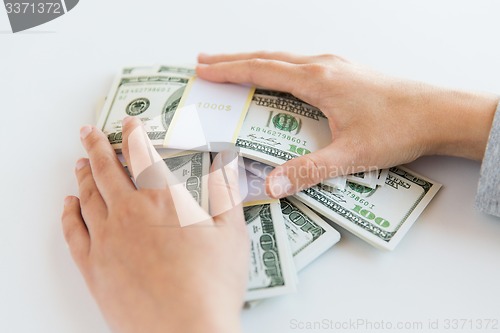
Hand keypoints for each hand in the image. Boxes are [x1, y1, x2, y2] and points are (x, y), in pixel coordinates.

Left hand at [61, 117, 247, 332]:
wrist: (186, 331)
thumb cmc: (213, 284)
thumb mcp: (233, 233)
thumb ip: (227, 193)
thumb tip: (227, 163)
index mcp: (163, 200)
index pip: (142, 154)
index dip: (134, 134)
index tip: (129, 122)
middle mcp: (129, 212)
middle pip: (105, 169)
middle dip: (96, 145)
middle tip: (88, 132)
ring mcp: (107, 239)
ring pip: (88, 196)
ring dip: (83, 174)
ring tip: (79, 162)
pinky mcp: (94, 267)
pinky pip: (73, 231)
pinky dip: (68, 212)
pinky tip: (68, 203)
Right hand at [197, 52, 498, 197]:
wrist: (439, 113)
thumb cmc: (398, 128)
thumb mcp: (350, 156)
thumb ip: (307, 171)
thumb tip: (272, 185)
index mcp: (318, 80)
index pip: (262, 71)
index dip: (229, 71)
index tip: (203, 70)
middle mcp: (323, 66)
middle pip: (268, 58)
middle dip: (233, 60)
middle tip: (205, 61)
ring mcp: (336, 66)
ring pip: (284, 59)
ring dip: (255, 61)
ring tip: (232, 66)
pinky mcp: (346, 73)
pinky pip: (300, 64)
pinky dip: (277, 67)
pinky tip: (277, 76)